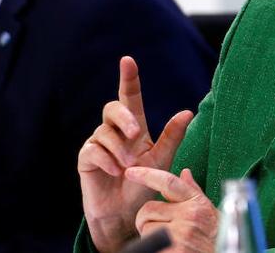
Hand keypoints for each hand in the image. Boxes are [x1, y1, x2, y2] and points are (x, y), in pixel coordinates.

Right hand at [79, 56, 194, 252]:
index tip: (127, 60)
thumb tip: (187, 111)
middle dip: (125, 118)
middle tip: (137, 134)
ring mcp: (98, 143)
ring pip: (104, 132)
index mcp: (134, 126)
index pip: (130, 97)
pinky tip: (115, 172)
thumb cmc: (143, 184)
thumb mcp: (162, 159)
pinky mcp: (86, 158)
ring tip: (128, 168)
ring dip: (119, 149)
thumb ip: (172, 136)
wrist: (125, 213)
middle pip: (112, 107)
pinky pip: (93, 150)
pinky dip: (107, 160)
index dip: (128, 78)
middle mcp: (114, 130)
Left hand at [128, 167, 218, 252]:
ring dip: (151, 238)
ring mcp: (181, 233)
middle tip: (161, 232)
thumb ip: (194, 193)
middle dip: (146, 221)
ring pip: (146, 230)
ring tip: (170, 243)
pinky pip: (149, 245)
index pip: (168, 182)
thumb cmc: (216, 238)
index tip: (130, 172)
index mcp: (197, 202)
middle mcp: (190, 215)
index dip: (147, 175)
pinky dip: (154, 249)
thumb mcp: (209, 213)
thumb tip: (184, 172)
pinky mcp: (174, 250)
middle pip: (148, 210)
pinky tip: (169, 250)